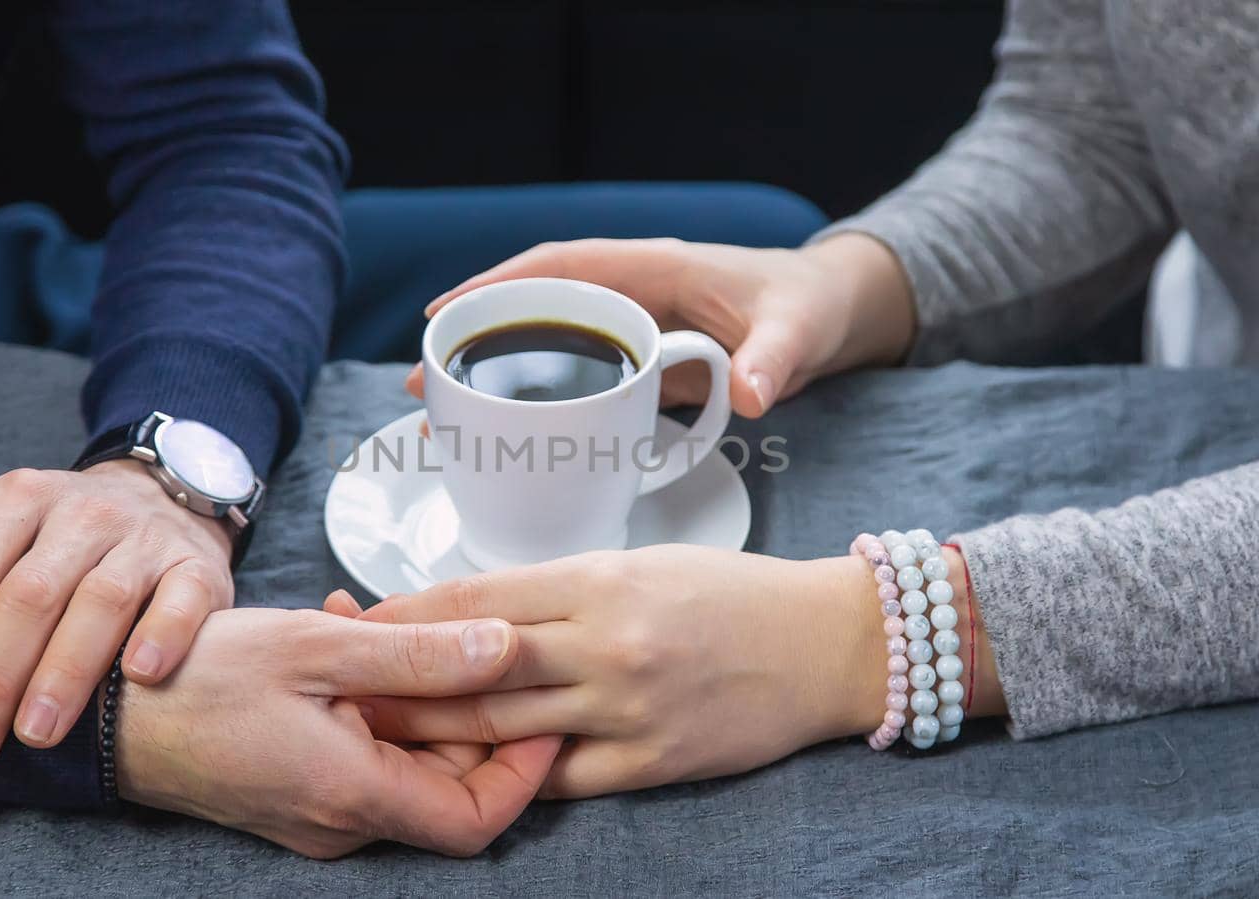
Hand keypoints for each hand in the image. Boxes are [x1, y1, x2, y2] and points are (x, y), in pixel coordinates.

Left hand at [0, 460, 235, 770]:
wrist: (167, 500)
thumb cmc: (60, 541)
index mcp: (19, 501)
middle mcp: (83, 512)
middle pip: (29, 593)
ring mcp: (146, 538)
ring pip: (101, 600)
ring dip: (65, 672)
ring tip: (35, 735)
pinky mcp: (200, 567)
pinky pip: (184, 599)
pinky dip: (163, 635)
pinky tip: (141, 676)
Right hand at [115, 605, 559, 858]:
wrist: (101, 711)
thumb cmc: (196, 678)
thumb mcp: (318, 648)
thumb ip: (419, 653)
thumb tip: (507, 648)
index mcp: (353, 794)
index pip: (476, 820)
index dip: (525, 772)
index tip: (544, 712)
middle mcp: (340, 820)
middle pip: (447, 785)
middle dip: (467, 711)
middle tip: (454, 636)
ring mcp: (317, 811)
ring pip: (406, 761)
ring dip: (414, 694)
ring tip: (384, 623)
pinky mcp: (298, 791)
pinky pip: (364, 753)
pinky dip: (375, 700)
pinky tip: (349, 635)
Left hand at [354, 546, 999, 797]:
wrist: (825, 643)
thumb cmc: (730, 591)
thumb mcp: (641, 563)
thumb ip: (562, 589)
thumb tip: (479, 611)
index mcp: (597, 580)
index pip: (472, 599)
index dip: (402, 613)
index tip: (352, 619)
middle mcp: (604, 642)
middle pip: (469, 668)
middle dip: (394, 678)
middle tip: (334, 686)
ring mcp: (627, 707)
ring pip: (500, 726)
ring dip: (432, 732)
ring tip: (375, 735)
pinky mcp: (652, 761)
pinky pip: (558, 776)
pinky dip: (508, 775)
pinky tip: (466, 775)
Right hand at [404, 233, 915, 416]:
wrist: (836, 317)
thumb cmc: (812, 307)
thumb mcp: (799, 330)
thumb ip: (775, 358)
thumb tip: (750, 394)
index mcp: (656, 268)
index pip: (560, 267)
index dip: (497, 287)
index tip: (442, 313)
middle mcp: (633, 294)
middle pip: (536, 308)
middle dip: (474, 338)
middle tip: (422, 382)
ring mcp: (633, 328)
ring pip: (548, 344)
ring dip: (497, 373)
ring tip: (443, 413)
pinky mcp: (641, 362)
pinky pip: (578, 374)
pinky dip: (540, 399)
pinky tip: (508, 433)